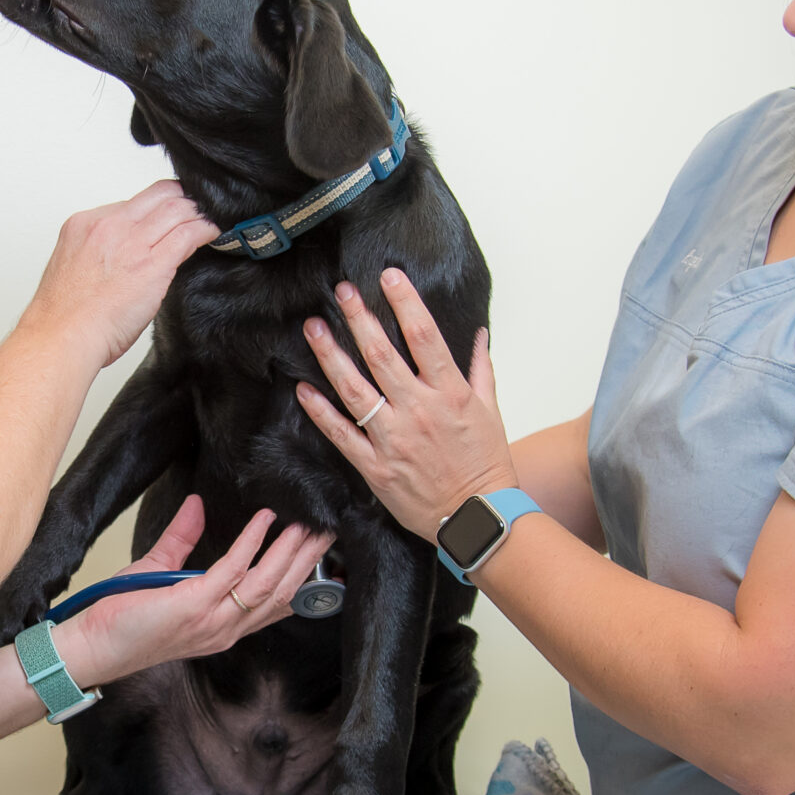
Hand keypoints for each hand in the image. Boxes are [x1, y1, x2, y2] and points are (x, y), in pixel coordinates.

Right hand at [26, 181, 218, 366]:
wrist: (63, 335)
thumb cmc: (64, 315)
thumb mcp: (74, 267)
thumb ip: (98, 253)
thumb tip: (122, 258)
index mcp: (84, 224)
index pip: (130, 202)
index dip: (153, 207)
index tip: (164, 213)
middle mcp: (108, 225)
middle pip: (157, 195)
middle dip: (180, 198)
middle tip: (195, 207)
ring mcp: (131, 241)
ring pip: (176, 208)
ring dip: (196, 212)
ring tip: (207, 219)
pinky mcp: (153, 263)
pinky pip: (188, 233)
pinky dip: (205, 229)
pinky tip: (212, 233)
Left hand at [57, 495, 336, 686]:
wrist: (92, 645)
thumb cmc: (122, 617)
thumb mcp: (158, 570)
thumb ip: (181, 539)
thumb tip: (197, 505)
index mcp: (223, 625)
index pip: (275, 604)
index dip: (302, 579)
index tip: (321, 552)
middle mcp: (225, 627)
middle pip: (282, 593)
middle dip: (308, 561)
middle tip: (328, 530)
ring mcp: (212, 621)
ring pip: (268, 584)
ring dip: (291, 552)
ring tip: (308, 524)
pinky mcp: (193, 607)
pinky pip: (232, 571)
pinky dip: (251, 544)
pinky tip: (264, 521)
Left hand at [295, 267, 518, 539]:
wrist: (478, 518)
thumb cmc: (487, 466)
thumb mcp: (491, 412)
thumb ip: (480, 370)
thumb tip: (477, 335)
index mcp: (449, 395)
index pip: (424, 337)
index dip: (405, 302)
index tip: (389, 276)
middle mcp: (419, 411)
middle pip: (382, 355)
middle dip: (359, 319)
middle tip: (341, 292)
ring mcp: (394, 439)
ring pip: (355, 390)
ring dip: (330, 356)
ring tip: (313, 328)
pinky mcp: (375, 467)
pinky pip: (342, 434)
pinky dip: (320, 412)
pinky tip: (303, 389)